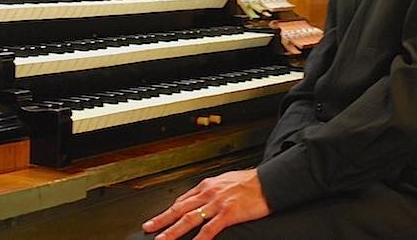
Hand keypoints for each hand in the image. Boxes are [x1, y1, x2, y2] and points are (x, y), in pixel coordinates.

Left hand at [141, 169, 270, 239]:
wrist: (267, 182)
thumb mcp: (225, 181)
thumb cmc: (249, 182)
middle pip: (180, 209)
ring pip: (189, 219)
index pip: (182, 200)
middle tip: (149, 228)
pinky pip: (209, 229)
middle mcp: (208, 193)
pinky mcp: (228, 213)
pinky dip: (199, 239)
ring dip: (173, 231)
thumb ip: (210, 191)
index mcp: (207, 186)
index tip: (158, 219)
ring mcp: (217, 203)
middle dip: (162, 220)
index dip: (168, 211)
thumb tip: (198, 198)